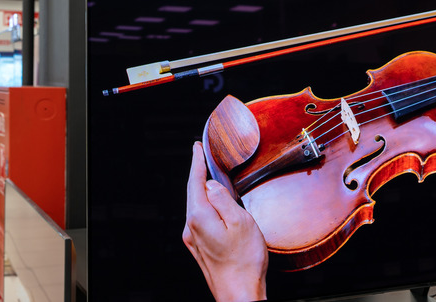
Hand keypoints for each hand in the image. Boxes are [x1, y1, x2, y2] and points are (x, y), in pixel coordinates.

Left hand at [183, 142, 267, 301]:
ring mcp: (193, 239)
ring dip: (201, 189)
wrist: (239, 294)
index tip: (196, 147)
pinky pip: (200, 218)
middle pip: (193, 193)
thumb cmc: (244, 261)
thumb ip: (223, 200)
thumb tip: (211, 185)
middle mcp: (191, 228)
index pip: (196, 182)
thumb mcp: (240, 222)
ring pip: (196, 206)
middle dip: (197, 173)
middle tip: (200, 155)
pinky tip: (213, 204)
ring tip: (208, 176)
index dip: (197, 162)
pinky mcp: (200, 248)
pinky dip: (205, 205)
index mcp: (200, 217)